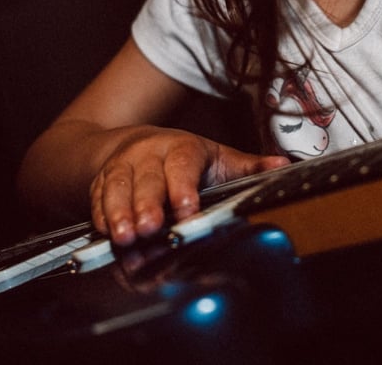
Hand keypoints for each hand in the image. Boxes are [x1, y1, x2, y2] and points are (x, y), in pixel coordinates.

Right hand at [90, 127, 288, 245]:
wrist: (135, 143)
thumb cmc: (184, 157)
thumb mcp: (218, 157)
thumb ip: (247, 165)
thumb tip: (284, 166)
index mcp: (182, 146)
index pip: (183, 164)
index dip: (183, 187)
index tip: (187, 210)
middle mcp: (149, 153)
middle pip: (147, 178)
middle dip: (147, 205)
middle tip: (150, 229)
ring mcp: (122, 166)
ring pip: (117, 187)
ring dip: (119, 213)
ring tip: (124, 237)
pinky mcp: (101, 180)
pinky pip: (97, 197)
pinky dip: (100, 216)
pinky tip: (106, 234)